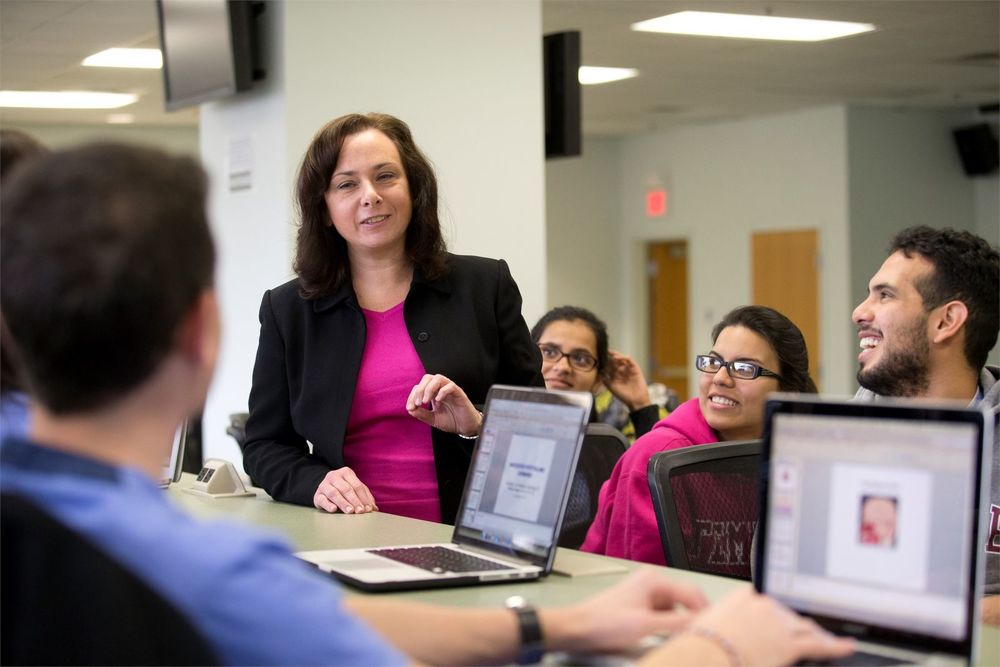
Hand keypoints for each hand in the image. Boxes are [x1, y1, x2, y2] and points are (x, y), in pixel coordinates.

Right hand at [313, 467, 377, 513]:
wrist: (325, 489)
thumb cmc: (343, 489)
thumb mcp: (355, 489)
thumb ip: (365, 497)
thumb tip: (374, 508)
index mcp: (346, 473)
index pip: (357, 485)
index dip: (363, 498)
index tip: (368, 509)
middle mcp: (334, 476)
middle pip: (346, 489)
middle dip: (354, 501)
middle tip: (360, 511)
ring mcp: (324, 485)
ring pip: (334, 493)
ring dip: (343, 503)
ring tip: (350, 511)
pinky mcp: (317, 495)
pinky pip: (322, 499)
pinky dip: (328, 504)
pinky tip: (334, 509)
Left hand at [406, 374, 480, 435]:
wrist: (466, 427)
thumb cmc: (451, 421)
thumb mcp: (432, 419)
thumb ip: (421, 414)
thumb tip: (409, 409)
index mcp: (433, 393)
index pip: (419, 386)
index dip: (412, 395)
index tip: (410, 407)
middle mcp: (441, 389)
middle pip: (427, 378)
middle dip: (420, 390)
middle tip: (419, 403)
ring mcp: (450, 390)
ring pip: (438, 378)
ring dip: (429, 388)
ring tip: (426, 401)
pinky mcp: (459, 393)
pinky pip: (451, 386)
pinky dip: (442, 391)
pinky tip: (438, 401)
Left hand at [542, 569, 708, 653]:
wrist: (577, 628)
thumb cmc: (605, 622)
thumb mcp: (647, 625)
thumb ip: (678, 623)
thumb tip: (703, 623)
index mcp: (655, 579)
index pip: (693, 593)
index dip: (706, 612)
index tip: (716, 629)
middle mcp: (652, 582)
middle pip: (685, 600)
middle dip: (695, 617)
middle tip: (704, 636)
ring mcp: (645, 593)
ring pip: (676, 608)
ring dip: (682, 623)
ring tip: (687, 639)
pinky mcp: (639, 606)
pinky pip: (664, 614)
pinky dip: (669, 625)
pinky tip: (670, 638)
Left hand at [605, 350, 652, 411]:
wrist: (635, 400)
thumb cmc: (623, 395)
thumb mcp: (611, 387)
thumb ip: (605, 380)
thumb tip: (599, 372)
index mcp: (616, 375)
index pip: (610, 366)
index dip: (605, 362)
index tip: (599, 358)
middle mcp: (622, 371)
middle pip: (615, 361)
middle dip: (610, 357)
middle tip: (604, 353)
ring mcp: (629, 369)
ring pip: (622, 359)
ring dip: (616, 355)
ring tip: (610, 354)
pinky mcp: (635, 368)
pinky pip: (630, 360)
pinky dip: (624, 357)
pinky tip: (618, 358)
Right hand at [649, 587, 854, 666]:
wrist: (703, 656)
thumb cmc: (700, 646)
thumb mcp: (708, 623)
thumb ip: (725, 620)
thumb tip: (726, 629)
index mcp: (743, 595)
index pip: (767, 603)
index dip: (775, 615)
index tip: (777, 621)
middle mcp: (764, 605)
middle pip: (788, 615)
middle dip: (793, 626)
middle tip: (797, 636)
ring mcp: (779, 624)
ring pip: (805, 628)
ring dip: (814, 634)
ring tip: (825, 639)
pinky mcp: (790, 645)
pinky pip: (820, 645)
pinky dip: (836, 645)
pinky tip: (847, 646)